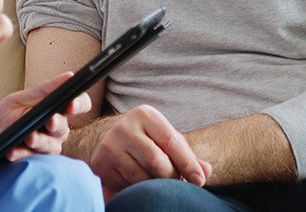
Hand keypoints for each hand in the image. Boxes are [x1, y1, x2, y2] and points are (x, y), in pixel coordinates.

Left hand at [0, 72, 92, 160]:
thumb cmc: (3, 118)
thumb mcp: (20, 100)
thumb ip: (44, 90)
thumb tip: (70, 76)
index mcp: (55, 110)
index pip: (78, 104)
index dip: (79, 104)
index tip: (71, 104)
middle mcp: (55, 129)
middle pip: (64, 127)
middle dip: (57, 123)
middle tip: (50, 120)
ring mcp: (46, 146)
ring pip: (50, 145)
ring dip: (39, 140)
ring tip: (28, 137)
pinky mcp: (33, 161)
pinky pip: (30, 157)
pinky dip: (20, 153)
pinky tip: (11, 151)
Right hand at [89, 105, 211, 199]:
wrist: (111, 140)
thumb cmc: (147, 141)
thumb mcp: (168, 142)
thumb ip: (188, 156)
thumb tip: (205, 171)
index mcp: (146, 115)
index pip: (172, 142)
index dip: (188, 164)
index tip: (199, 181)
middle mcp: (124, 127)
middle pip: (158, 163)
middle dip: (170, 177)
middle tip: (172, 180)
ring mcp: (109, 145)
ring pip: (141, 178)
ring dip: (153, 185)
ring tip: (154, 180)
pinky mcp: (99, 163)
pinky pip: (125, 186)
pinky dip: (135, 189)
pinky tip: (136, 181)